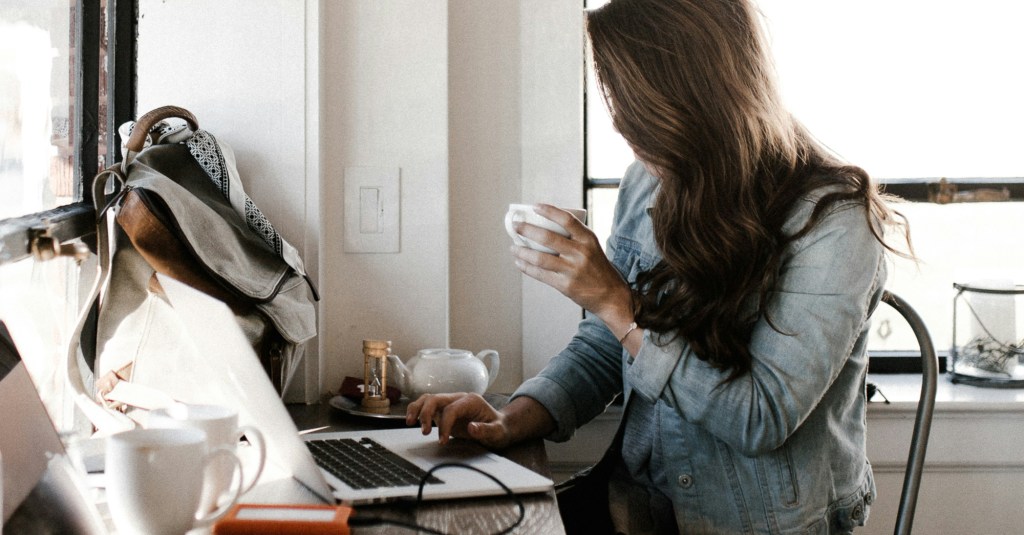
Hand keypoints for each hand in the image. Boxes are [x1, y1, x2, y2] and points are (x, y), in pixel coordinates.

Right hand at [405, 393, 513, 448]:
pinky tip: (412, 421)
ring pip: (428, 399)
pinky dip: (417, 411)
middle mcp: (459, 398)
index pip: (451, 409)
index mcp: (471, 401)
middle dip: (426, 414)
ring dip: (417, 409)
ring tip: (409, 422)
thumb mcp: (498, 432)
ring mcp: (450, 403)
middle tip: (424, 432)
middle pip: (436, 399)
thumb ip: (486, 430)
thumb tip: (471, 428)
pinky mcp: (444, 410)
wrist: (499, 426)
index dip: (444, 424)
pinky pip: (427, 406)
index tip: (442, 441)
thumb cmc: (499, 429)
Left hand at [510, 204, 632, 323]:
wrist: (611, 295)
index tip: (535, 206)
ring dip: (522, 251)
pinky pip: (540, 274)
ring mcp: (572, 270)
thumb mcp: (592, 247)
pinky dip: (527, 267)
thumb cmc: (598, 268)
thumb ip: (575, 238)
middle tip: (516, 225)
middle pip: (548, 237)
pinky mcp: (565, 285)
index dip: (549, 211)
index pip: (567, 219)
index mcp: (588, 239)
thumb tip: (546, 226)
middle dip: (527, 230)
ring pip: (540, 257)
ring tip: (513, 247)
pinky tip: (519, 262)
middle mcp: (581, 252)